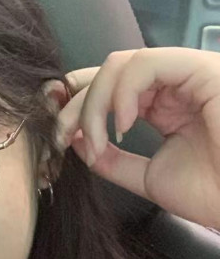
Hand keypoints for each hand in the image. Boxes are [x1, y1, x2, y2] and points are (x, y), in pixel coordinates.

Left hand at [54, 47, 219, 228]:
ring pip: (121, 65)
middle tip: (60, 136)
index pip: (112, 86)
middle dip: (75, 103)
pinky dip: (122, 92)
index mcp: (165, 105)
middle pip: (108, 72)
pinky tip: (120, 125)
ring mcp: (189, 75)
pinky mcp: (202, 70)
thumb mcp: (147, 177)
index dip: (78, 99)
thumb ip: (112, 159)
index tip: (55, 127)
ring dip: (94, 102)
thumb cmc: (213, 194)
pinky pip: (146, 64)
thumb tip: (75, 142)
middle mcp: (176, 85)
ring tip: (94, 139)